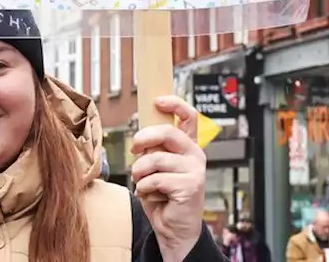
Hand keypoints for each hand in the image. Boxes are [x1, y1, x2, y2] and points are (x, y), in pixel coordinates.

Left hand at [131, 96, 206, 261]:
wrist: (173, 227)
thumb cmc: (162, 195)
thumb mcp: (155, 166)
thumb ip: (153, 149)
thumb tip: (140, 136)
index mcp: (187, 146)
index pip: (189, 116)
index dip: (175, 104)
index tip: (157, 101)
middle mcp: (195, 155)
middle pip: (167, 132)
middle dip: (143, 139)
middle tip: (133, 149)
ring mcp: (195, 170)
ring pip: (155, 159)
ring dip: (139, 172)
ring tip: (142, 182)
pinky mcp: (190, 186)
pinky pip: (154, 179)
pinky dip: (144, 188)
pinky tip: (150, 195)